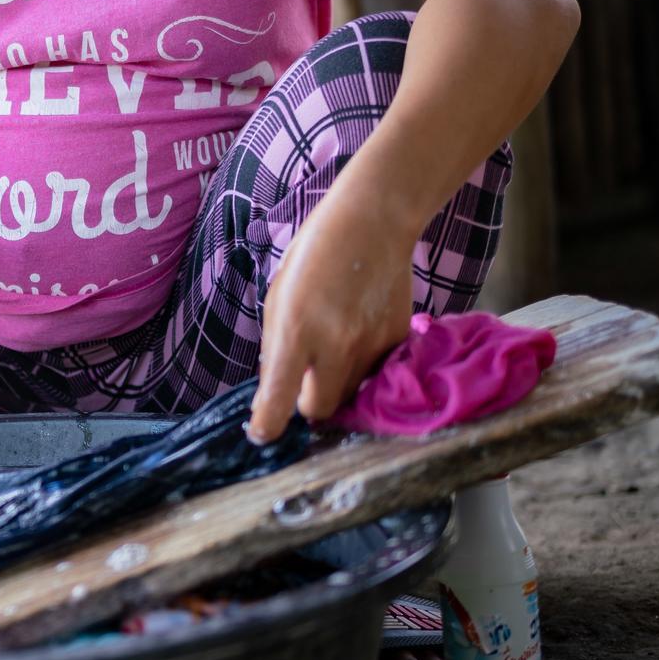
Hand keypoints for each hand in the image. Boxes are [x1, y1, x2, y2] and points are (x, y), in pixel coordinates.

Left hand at [247, 188, 419, 442]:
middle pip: (321, 410)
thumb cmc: (313, 256)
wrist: (372, 225)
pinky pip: (375, 373)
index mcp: (297, 332)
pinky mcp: (397, 343)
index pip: (280, 399)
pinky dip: (362, 367)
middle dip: (307, 404)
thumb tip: (275, 388)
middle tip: (303, 381)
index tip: (261, 434)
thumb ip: (277, 347)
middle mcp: (336, 346)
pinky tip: (357, 333)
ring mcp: (372, 347)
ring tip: (332, 348)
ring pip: (351, 394)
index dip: (267, 425)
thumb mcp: (278, 298)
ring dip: (336, 385)